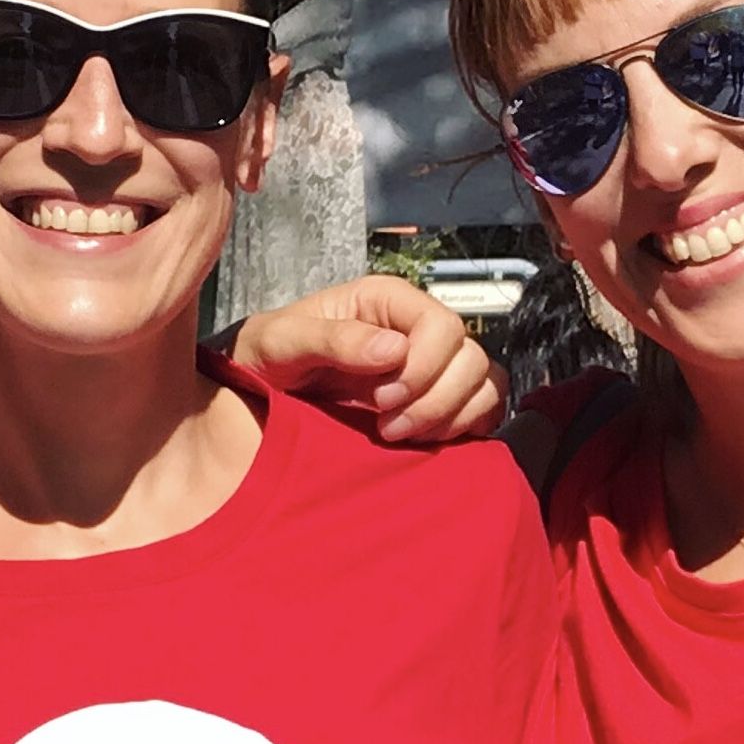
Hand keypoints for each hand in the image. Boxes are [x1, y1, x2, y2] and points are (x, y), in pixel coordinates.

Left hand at [228, 276, 504, 444]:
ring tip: (400, 435)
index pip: (442, 325)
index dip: (423, 367)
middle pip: (471, 357)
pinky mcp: (440, 397)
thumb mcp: (281, 342)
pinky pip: (484, 409)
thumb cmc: (266, 355)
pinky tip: (423, 441)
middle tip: (387, 427)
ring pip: (485, 383)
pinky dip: (465, 428)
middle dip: (435, 400)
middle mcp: (417, 328)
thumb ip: (332, 341)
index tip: (381, 400)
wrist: (258, 390)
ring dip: (451, 416)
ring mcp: (433, 363)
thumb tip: (393, 350)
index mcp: (386, 301)